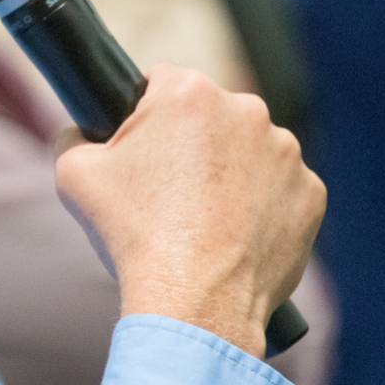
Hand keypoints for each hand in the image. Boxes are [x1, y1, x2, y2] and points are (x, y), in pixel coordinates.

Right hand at [54, 64, 323, 357]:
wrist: (195, 303)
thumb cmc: (134, 234)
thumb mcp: (74, 174)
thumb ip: (75, 136)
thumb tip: (81, 131)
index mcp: (189, 93)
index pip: (162, 81)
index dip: (145, 114)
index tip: (141, 149)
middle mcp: (247, 111)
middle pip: (210, 115)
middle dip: (191, 142)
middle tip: (168, 190)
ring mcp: (286, 154)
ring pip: (249, 150)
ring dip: (230, 171)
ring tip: (203, 218)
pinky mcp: (310, 194)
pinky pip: (281, 189)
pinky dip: (262, 206)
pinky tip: (235, 234)